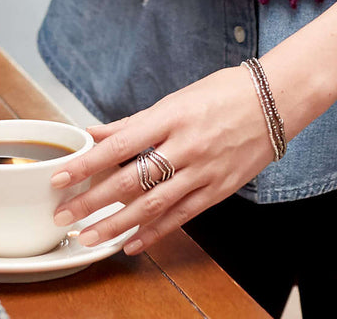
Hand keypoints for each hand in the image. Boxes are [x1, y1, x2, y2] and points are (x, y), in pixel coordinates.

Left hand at [49, 66, 274, 255]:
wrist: (275, 100)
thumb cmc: (224, 92)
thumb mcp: (176, 99)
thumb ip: (134, 122)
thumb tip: (95, 133)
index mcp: (171, 116)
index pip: (120, 143)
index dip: (88, 163)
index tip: (61, 176)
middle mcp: (186, 146)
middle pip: (131, 180)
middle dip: (93, 201)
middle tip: (64, 215)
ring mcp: (203, 171)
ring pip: (152, 206)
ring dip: (116, 225)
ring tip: (89, 237)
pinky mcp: (218, 190)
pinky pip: (180, 217)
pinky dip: (153, 233)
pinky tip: (131, 243)